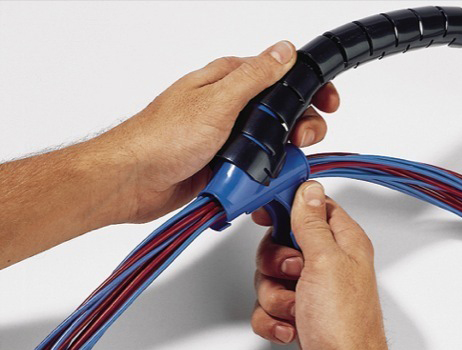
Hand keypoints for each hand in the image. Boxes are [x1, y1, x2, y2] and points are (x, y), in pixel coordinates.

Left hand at [97, 40, 339, 222]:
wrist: (131, 182)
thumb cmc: (161, 138)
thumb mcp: (218, 102)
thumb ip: (256, 77)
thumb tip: (284, 51)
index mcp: (228, 82)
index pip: (280, 75)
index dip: (308, 87)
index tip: (327, 102)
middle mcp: (230, 108)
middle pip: (282, 112)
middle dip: (299, 126)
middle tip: (300, 139)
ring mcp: (227, 138)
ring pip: (271, 143)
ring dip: (278, 156)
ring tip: (270, 165)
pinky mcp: (223, 165)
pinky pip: (255, 168)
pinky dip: (261, 176)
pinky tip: (257, 180)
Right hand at [250, 181, 393, 349]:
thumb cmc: (345, 325)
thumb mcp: (326, 262)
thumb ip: (313, 222)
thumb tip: (308, 189)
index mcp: (343, 242)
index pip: (312, 207)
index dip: (287, 206)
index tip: (266, 213)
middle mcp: (328, 264)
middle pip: (282, 242)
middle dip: (276, 263)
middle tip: (292, 272)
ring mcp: (312, 290)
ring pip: (270, 276)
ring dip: (275, 296)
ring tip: (296, 307)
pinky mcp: (298, 313)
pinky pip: (268, 305)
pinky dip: (273, 318)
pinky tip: (291, 327)